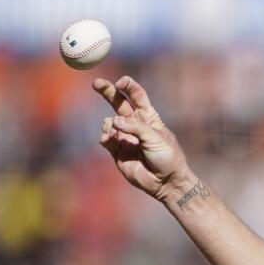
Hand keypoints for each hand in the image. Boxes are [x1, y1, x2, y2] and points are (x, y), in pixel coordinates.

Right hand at [94, 76, 190, 201]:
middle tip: (96, 83)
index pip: (137, 95)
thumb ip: (135, 127)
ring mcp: (125, 137)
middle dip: (107, 91)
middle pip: (118, 102)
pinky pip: (106, 139)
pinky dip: (104, 137)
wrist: (166, 182)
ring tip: (114, 132)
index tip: (120, 82)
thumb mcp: (155, 138)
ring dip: (109, 124)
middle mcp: (135, 125)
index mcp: (149, 117)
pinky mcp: (118, 151)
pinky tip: (107, 139)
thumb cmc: (167, 157)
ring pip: (109, 122)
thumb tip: (113, 121)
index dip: (128, 86)